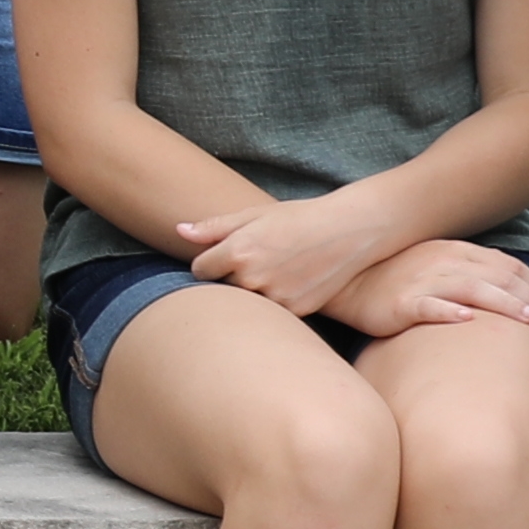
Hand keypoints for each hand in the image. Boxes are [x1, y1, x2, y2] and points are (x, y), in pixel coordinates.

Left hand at [178, 186, 406, 317]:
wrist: (350, 230)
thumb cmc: (298, 218)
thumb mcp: (255, 215)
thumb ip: (214, 227)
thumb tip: (178, 231)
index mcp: (238, 251)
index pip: (200, 270)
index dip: (209, 263)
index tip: (224, 256)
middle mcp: (253, 278)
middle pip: (221, 289)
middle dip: (230, 279)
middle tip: (256, 261)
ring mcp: (275, 298)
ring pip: (247, 303)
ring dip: (253, 292)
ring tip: (276, 269)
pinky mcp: (296, 311)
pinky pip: (273, 313)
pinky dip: (276, 302)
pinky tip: (292, 282)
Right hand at [330, 238, 528, 334]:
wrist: (345, 282)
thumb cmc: (394, 278)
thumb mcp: (435, 264)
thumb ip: (468, 271)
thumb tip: (508, 289)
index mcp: (454, 251)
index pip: (505, 266)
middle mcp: (442, 261)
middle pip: (497, 278)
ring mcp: (421, 281)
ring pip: (472, 290)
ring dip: (503, 304)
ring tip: (527, 320)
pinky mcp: (401, 302)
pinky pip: (429, 306)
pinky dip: (449, 312)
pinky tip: (467, 320)